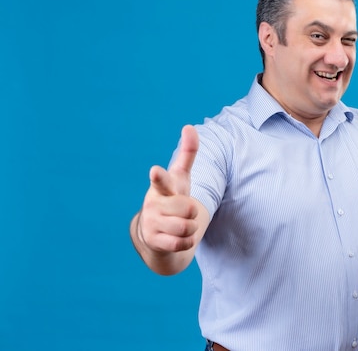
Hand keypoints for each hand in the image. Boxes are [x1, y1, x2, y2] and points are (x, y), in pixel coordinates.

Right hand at [137, 125, 200, 252]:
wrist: (154, 232)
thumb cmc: (171, 198)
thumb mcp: (180, 177)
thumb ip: (187, 153)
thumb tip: (189, 126)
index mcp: (161, 186)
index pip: (161, 180)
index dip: (160, 176)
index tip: (155, 171)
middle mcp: (153, 204)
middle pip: (188, 208)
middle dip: (193, 212)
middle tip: (183, 212)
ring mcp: (151, 223)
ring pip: (186, 227)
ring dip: (191, 228)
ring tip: (182, 225)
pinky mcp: (154, 242)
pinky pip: (183, 244)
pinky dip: (187, 242)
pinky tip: (178, 237)